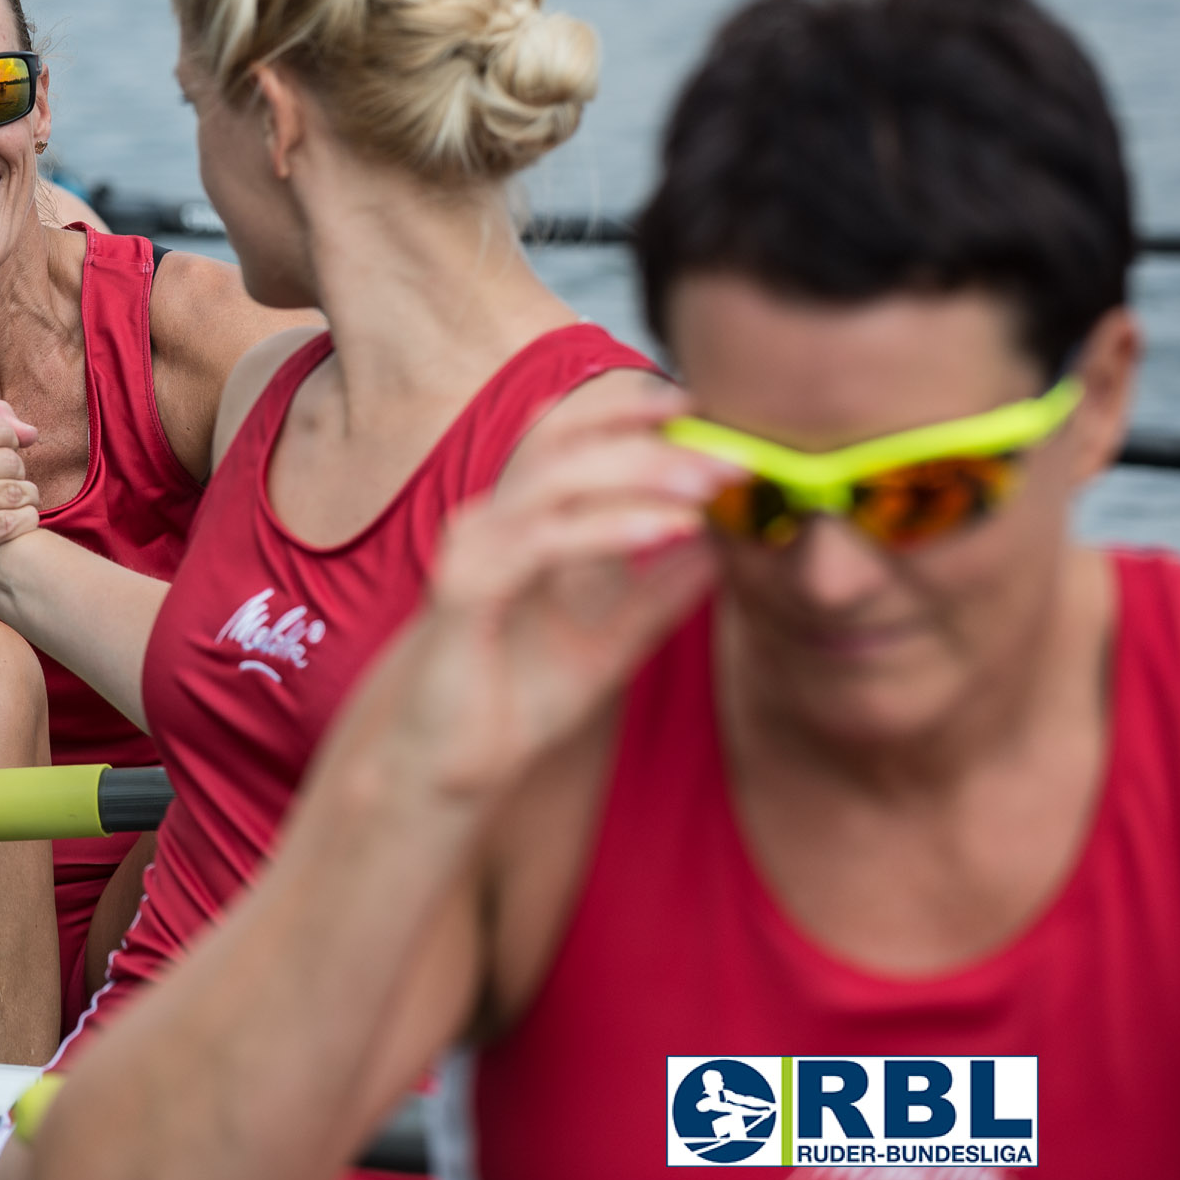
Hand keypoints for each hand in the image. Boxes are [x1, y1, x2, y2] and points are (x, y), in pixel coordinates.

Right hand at [0, 397, 42, 587]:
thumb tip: (30, 433)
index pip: (0, 429)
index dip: (8, 441)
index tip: (0, 453)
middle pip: (11, 461)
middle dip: (17, 471)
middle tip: (6, 479)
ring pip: (15, 493)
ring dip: (26, 497)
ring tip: (18, 500)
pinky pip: (8, 524)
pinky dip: (23, 521)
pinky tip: (18, 520)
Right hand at [375, 381, 729, 802]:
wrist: (447, 765)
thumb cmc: (512, 699)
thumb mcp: (610, 644)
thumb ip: (660, 596)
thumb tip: (723, 548)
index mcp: (517, 524)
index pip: (570, 443)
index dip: (631, 417)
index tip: (704, 413)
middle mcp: (490, 523)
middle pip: (567, 447)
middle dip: (652, 442)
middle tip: (732, 455)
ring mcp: (473, 551)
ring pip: (555, 482)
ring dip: (636, 474)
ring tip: (708, 486)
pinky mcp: (465, 590)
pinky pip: (542, 543)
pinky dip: (607, 529)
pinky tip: (665, 530)